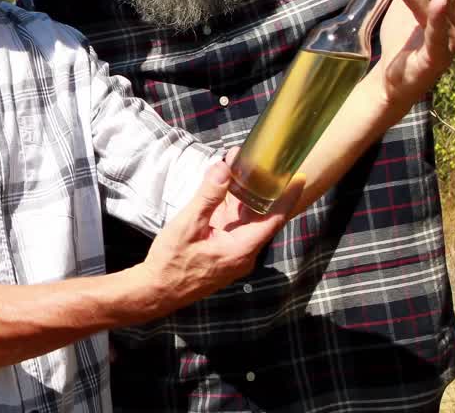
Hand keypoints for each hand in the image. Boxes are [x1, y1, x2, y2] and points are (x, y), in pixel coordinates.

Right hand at [141, 160, 300, 314]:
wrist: (156, 291)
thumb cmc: (171, 263)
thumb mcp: (188, 226)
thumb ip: (208, 196)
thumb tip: (223, 168)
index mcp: (241, 249)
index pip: (274, 219)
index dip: (287, 197)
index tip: (298, 177)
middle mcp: (243, 254)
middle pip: (260, 217)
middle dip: (259, 189)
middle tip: (259, 162)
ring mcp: (234, 255)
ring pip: (245, 221)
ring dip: (242, 197)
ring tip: (238, 169)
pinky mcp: (223, 253)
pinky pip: (233, 228)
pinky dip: (230, 209)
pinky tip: (222, 191)